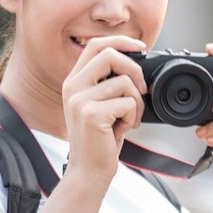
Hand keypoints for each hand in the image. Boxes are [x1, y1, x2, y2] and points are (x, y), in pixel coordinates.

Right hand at [61, 35, 147, 184]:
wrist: (88, 172)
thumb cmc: (98, 141)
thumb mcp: (99, 106)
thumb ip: (108, 83)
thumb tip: (135, 62)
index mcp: (73, 82)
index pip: (95, 45)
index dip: (120, 41)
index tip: (140, 47)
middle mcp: (72, 87)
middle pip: (109, 54)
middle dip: (134, 68)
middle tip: (141, 89)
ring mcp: (80, 100)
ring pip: (124, 82)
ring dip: (136, 103)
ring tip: (127, 119)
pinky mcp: (91, 114)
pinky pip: (127, 102)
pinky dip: (133, 116)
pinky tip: (123, 128)